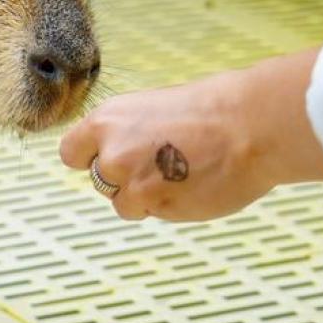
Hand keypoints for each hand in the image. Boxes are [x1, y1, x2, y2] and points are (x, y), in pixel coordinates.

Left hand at [59, 48, 322, 221]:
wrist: (251, 126)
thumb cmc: (210, 109)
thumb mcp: (152, 108)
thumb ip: (126, 133)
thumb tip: (112, 153)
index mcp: (107, 121)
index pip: (71, 153)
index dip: (91, 157)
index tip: (111, 156)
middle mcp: (113, 154)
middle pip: (100, 180)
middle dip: (123, 178)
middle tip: (160, 163)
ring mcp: (135, 185)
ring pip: (125, 204)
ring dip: (146, 196)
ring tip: (182, 173)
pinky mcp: (160, 208)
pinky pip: (155, 214)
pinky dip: (170, 206)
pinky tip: (195, 185)